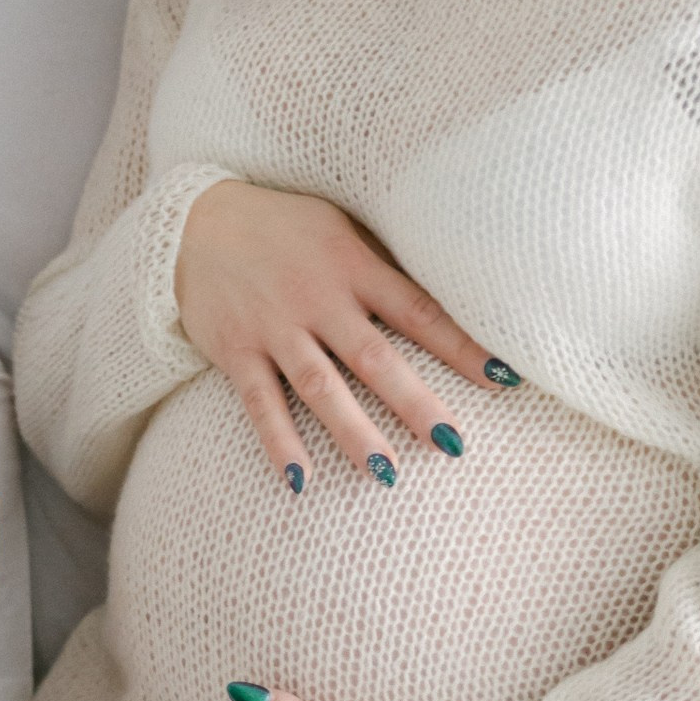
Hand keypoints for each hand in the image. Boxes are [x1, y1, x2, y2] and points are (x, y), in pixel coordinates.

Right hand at [174, 181, 516, 485]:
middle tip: (451, 444)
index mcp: (352, 265)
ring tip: (385, 471)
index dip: (462, 346)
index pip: (418, 310)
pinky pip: (259, 403)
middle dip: (414, 402)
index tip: (505, 379)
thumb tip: (448, 304)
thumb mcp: (340, 229)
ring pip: (319, 386)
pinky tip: (300, 481)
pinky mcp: (235, 350)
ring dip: (352, 430)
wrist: (194, 220)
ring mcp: (274, 327)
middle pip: (373, 357)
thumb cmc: (284, 227)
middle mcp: (316, 298)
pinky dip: (279, 442)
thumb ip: (383, 267)